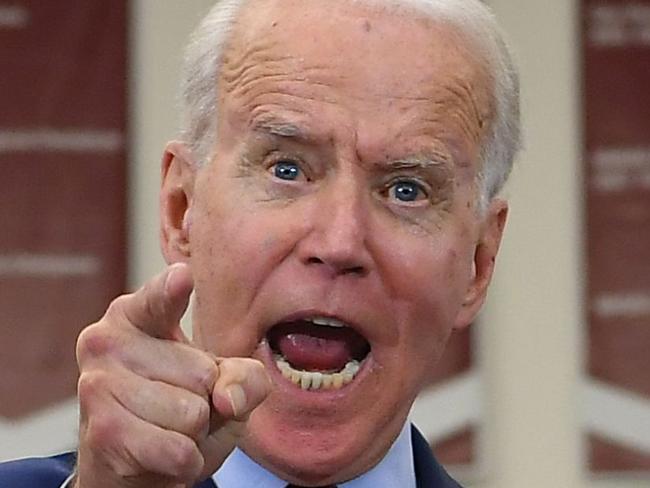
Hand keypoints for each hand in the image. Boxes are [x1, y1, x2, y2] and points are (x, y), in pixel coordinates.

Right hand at [74, 263, 271, 487]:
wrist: (133, 469)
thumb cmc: (181, 411)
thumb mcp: (225, 384)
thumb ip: (246, 377)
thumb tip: (226, 399)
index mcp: (135, 315)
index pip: (161, 298)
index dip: (173, 289)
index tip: (183, 276)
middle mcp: (106, 341)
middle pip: (203, 374)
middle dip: (204, 402)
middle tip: (175, 408)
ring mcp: (98, 385)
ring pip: (192, 414)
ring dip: (192, 435)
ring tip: (165, 431)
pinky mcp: (103, 432)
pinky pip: (179, 450)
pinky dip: (184, 462)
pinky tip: (160, 456)